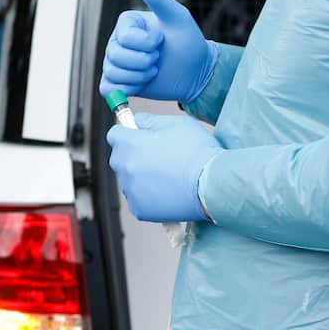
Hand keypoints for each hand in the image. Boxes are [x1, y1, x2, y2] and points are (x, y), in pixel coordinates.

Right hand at [100, 0, 217, 103]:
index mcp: (127, 24)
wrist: (196, 72)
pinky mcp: (119, 83)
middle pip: (115, 56)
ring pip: (113, 73)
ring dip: (140, 76)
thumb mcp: (178, 16)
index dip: (147, 43)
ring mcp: (116, 63)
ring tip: (154, 70)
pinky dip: (126, 89)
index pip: (125, 38)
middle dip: (144, 62)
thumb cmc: (188, 41)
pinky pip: (108, 88)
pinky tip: (142, 83)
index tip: (162, 40)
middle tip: (159, 58)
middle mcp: (117, 41)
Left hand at [107, 113, 221, 221]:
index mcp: (131, 144)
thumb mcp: (176, 123)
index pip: (115, 134)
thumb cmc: (198, 154)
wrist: (213, 185)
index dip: (127, 133)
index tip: (137, 136)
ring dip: (139, 176)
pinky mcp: (140, 209)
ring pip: (128, 179)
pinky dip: (147, 195)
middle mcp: (126, 167)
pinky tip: (166, 189)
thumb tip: (138, 121)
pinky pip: (137, 198)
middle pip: (120, 157)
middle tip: (156, 156)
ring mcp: (131, 190)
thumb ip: (150, 120)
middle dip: (133, 155)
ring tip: (165, 175)